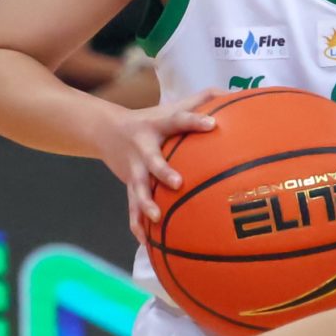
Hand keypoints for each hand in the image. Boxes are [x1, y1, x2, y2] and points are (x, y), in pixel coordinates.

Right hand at [94, 93, 218, 241]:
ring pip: (137, 188)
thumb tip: (229, 91)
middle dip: (163, 171)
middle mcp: (143, 148)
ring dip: (145, 203)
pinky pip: (132, 208)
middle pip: (152, 160)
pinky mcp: (129, 186)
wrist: (107, 131)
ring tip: (156, 217)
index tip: (213, 125)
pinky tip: (147, 243)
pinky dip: (138, 225)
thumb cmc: (152, 120)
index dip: (195, 121)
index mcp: (158, 126)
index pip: (179, 120)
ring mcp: (134, 169)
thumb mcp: (170, 107)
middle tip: (177, 183)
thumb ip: (199, 101)